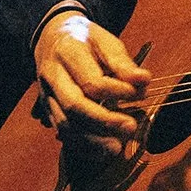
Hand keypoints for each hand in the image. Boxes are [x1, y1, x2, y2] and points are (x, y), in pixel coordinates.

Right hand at [32, 9, 151, 161]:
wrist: (53, 38)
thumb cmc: (85, 40)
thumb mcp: (105, 39)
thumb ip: (122, 61)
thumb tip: (143, 80)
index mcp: (67, 52)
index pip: (91, 80)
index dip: (117, 92)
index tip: (140, 94)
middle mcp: (52, 75)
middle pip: (74, 105)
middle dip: (104, 121)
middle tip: (131, 128)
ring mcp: (47, 95)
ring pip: (65, 124)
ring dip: (93, 140)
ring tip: (118, 147)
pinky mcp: (48, 110)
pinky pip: (63, 133)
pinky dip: (84, 146)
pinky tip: (103, 151)